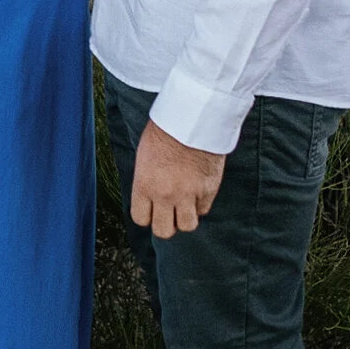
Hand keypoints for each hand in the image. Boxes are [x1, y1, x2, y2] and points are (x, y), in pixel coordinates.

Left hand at [130, 120, 224, 238]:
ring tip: (185, 205)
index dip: (147, 215)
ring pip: (187, 226)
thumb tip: (149, 197)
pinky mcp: (208, 190)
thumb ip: (146, 181)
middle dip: (166, 223)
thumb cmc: (166, 131)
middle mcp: (165, 194)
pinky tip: (197, 191)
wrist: (193, 118)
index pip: (140, 218)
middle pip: (163, 230)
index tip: (152, 209)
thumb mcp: (144, 155)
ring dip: (185, 218)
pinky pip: (203, 210)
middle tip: (169, 212)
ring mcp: (188, 194)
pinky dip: (200, 204)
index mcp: (144, 184)